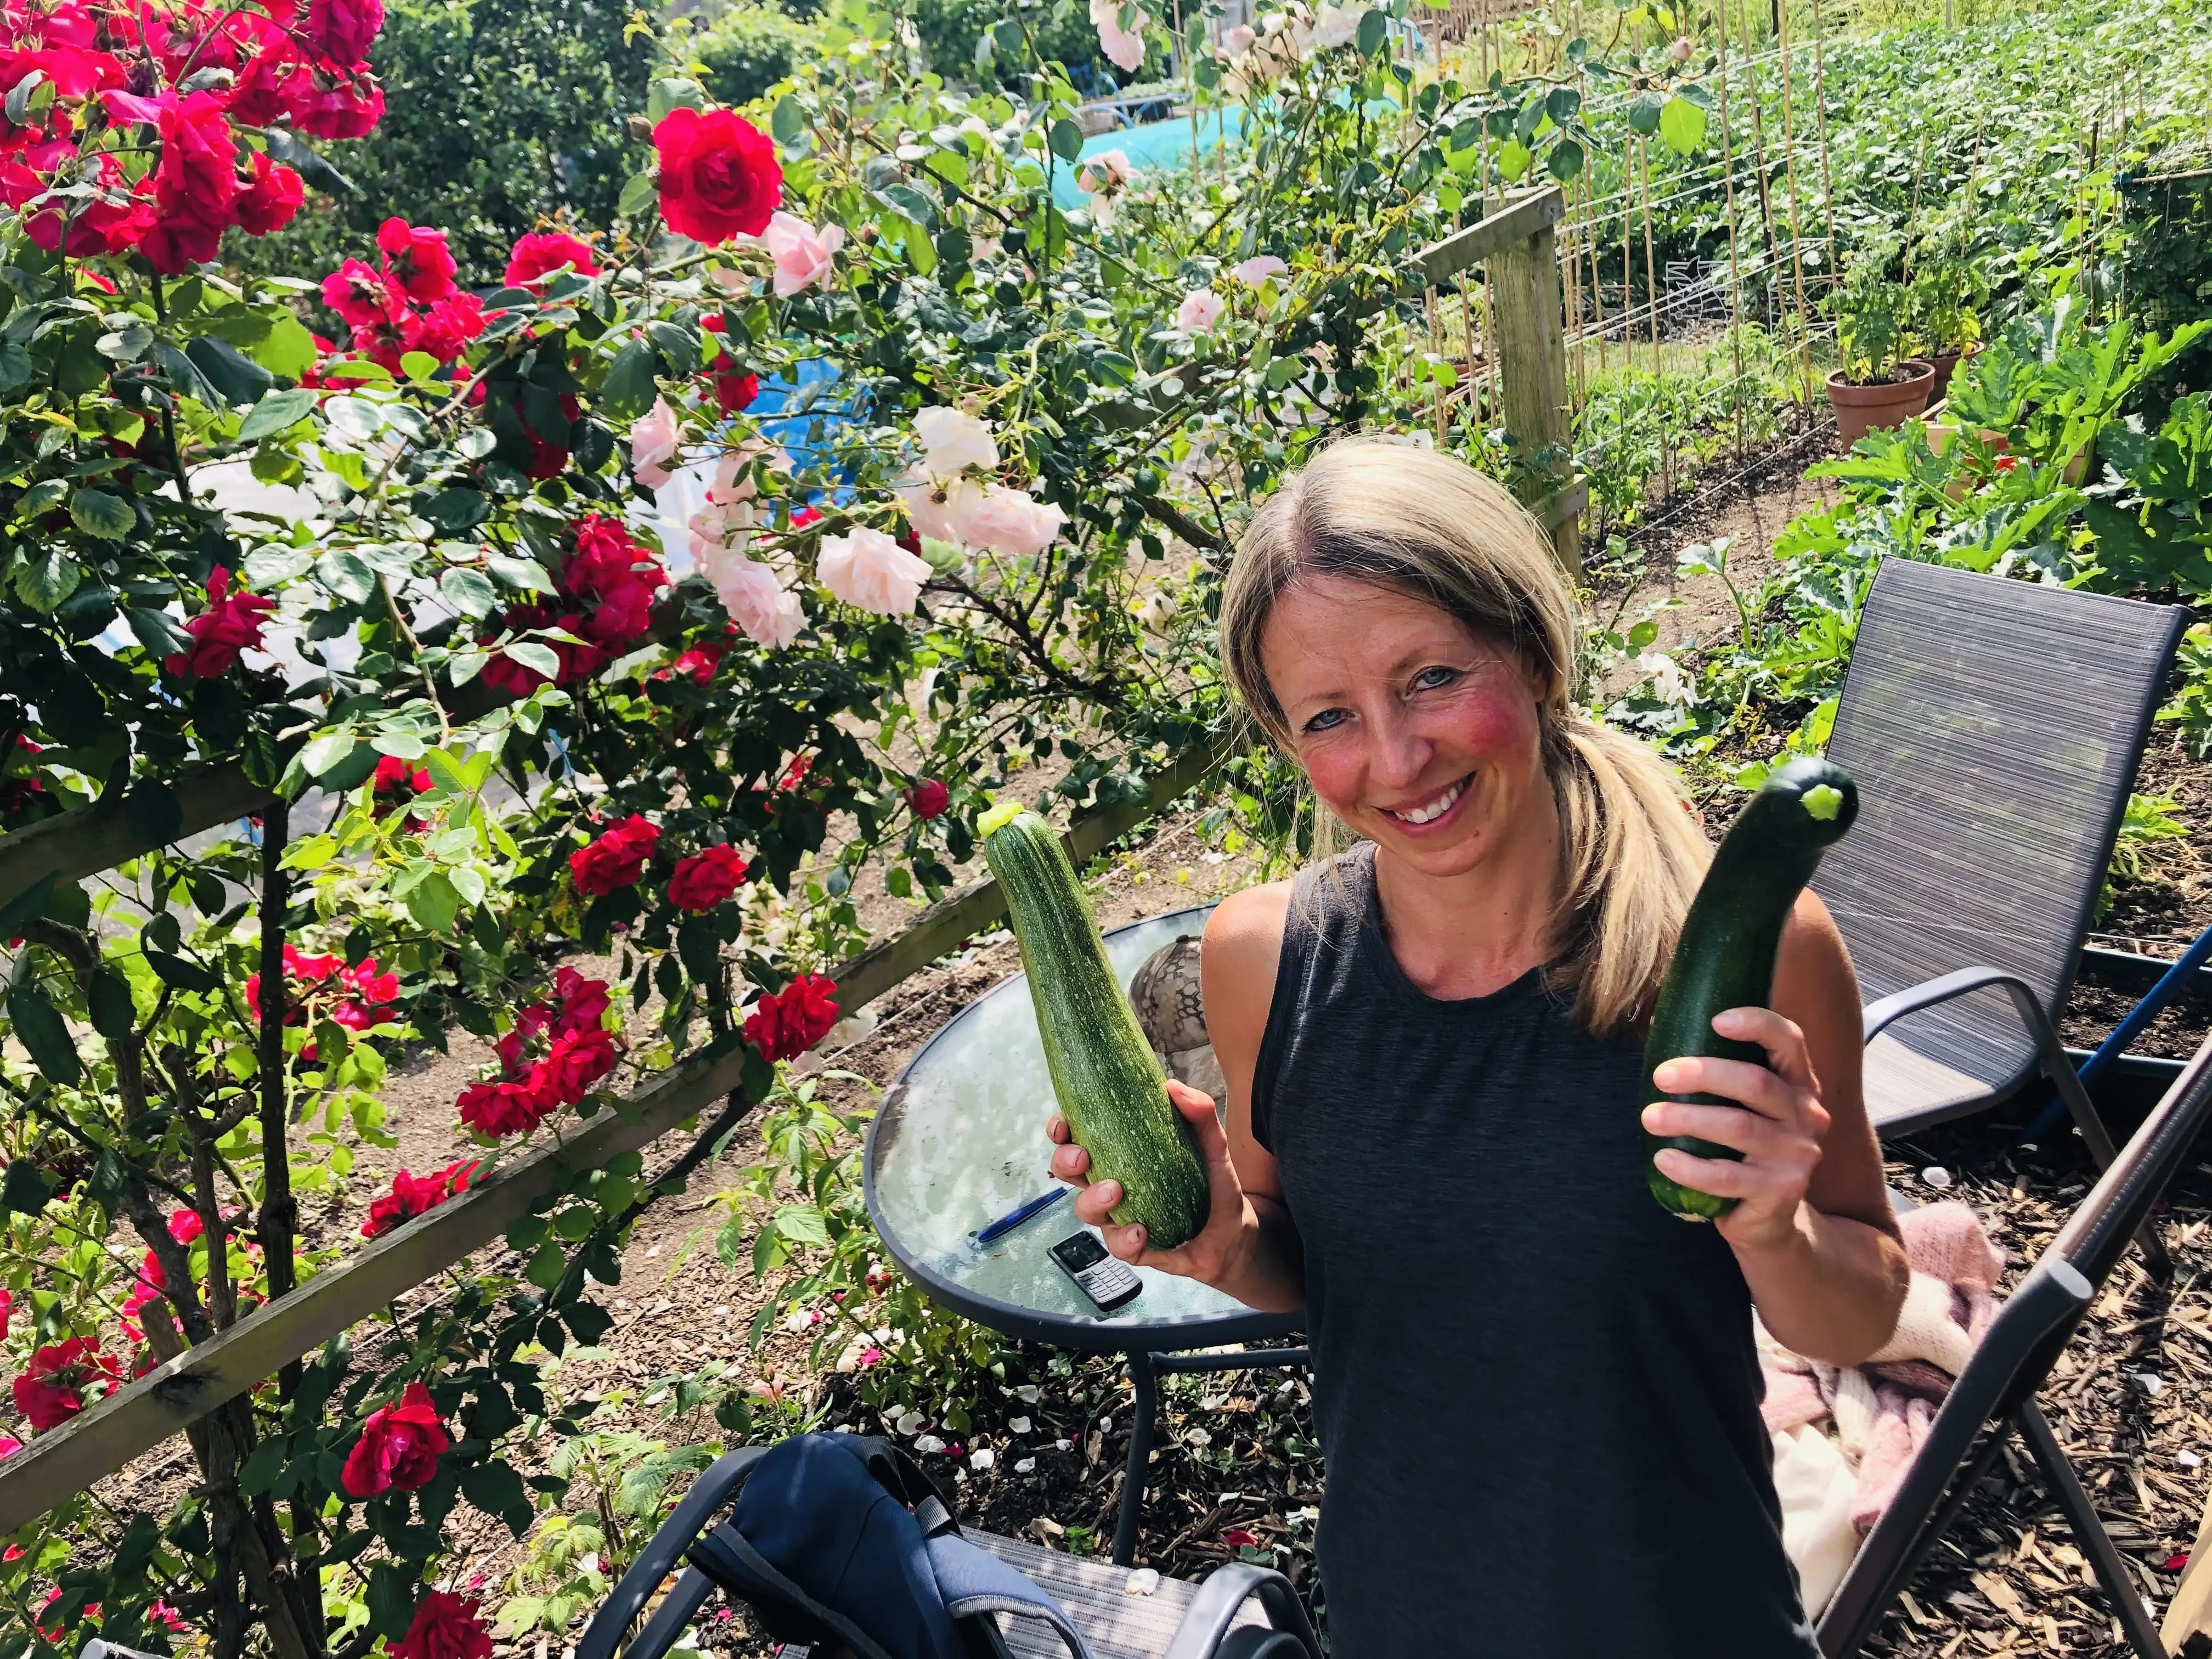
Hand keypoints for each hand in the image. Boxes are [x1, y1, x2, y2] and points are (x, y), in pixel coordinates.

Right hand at [1047, 1081, 1253, 1284]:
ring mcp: (1119, 1216)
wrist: (1235, 1231)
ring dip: (1093, 1200)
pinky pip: (1117, 1245)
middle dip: (1065, 1162)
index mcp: (1121, 1154)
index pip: (1079, 1137)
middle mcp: (1113, 1183)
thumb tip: (1173, 1087)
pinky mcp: (1132, 1246)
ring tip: (1115, 1192)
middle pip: (1069, 1172)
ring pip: (1086, 1209)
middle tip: (1083, 1158)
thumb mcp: (1212, 1146)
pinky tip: (1141, 1231)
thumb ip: (1200, 1114)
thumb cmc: (1214, 1184)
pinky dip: (1125, 1238)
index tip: (1063, 1124)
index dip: (1061, 1130)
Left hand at [1642, 1006, 1829, 1254]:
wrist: (1769, 1218)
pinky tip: (1663, 1159)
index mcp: (1798, 1083)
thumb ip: (1719, 1071)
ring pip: (1739, 1127)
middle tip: (1660, 1076)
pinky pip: (1728, 1176)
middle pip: (1756, 1082)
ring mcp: (1798, 1155)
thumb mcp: (1742, 1106)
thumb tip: (1656, 1023)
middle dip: (1704, 1074)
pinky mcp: (1781, 1191)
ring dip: (1688, 1119)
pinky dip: (1691, 1168)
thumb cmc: (1742, 1149)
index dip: (1756, 1024)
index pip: (1789, 1041)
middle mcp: (1806, 1115)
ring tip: (1650, 1117)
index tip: (1715, 1020)